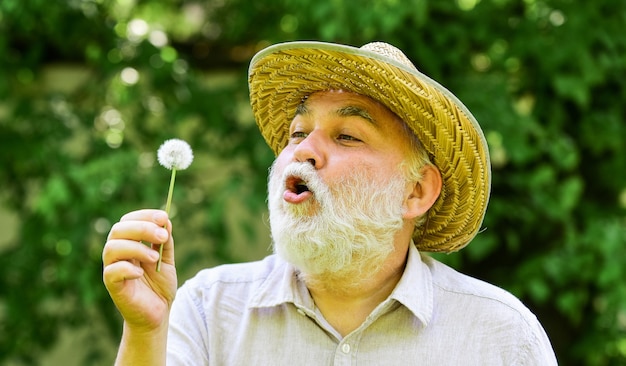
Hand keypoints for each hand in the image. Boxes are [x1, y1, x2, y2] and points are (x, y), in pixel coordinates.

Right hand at [102, 209, 177, 331]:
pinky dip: (127, 268)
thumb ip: (165, 241)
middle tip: (163, 236)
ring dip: (137, 248)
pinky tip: (141, 273)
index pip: (128, 220)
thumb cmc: (159, 285)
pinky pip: (111, 272)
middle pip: (118, 230)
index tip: (163, 217)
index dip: (145, 215)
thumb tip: (166, 220)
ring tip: (156, 258)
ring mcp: (112, 268)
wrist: (158, 313)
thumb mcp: (166, 259)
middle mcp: (117, 252)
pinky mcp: (112, 285)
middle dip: (142, 228)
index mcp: (129, 242)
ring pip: (112, 248)